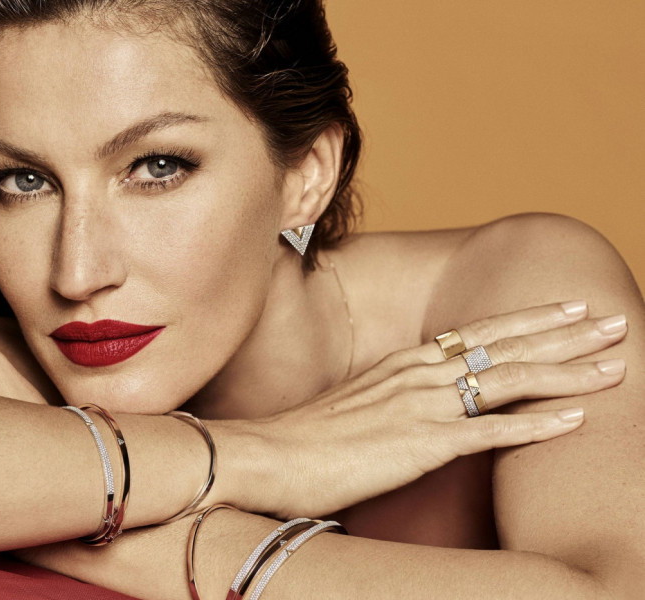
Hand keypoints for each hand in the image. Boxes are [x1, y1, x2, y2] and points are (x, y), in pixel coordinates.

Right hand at [240, 301, 626, 517]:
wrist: (268, 455)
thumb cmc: (307, 436)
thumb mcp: (357, 402)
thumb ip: (395, 395)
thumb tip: (422, 400)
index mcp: (404, 362)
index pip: (478, 332)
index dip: (529, 319)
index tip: (570, 307)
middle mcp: (418, 374)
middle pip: (505, 345)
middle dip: (566, 333)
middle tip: (615, 321)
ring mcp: (422, 407)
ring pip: (509, 380)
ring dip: (568, 372)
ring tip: (615, 366)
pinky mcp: (421, 445)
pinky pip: (492, 432)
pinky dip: (538, 425)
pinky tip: (576, 420)